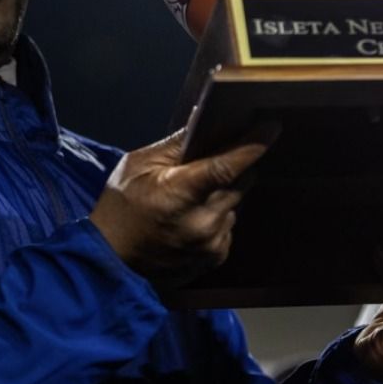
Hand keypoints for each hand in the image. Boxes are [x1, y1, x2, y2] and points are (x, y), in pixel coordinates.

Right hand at [89, 127, 270, 286]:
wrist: (111, 262)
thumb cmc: (120, 209)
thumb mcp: (137, 167)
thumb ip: (175, 146)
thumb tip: (202, 121)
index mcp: (182, 193)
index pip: (228, 165)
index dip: (253, 145)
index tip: (271, 128)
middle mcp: (204, 221)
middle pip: (240, 182)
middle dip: (230, 171)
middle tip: (204, 170)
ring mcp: (211, 243)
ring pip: (234, 205)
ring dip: (220, 197)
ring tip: (188, 202)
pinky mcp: (214, 258)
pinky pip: (228, 228)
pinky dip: (216, 219)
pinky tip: (190, 222)